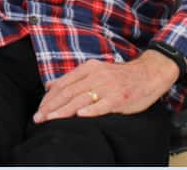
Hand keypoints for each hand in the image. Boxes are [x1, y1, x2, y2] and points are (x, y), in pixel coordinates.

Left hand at [32, 54, 178, 122]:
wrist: (148, 74)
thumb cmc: (119, 76)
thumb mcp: (95, 71)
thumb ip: (73, 79)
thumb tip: (49, 86)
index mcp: (87, 68)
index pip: (63, 84)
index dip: (49, 97)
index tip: (39, 109)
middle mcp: (95, 75)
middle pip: (68, 91)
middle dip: (51, 106)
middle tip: (38, 118)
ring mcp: (107, 86)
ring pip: (81, 98)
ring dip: (64, 110)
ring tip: (51, 119)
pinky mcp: (119, 97)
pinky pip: (103, 105)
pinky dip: (91, 110)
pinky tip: (80, 115)